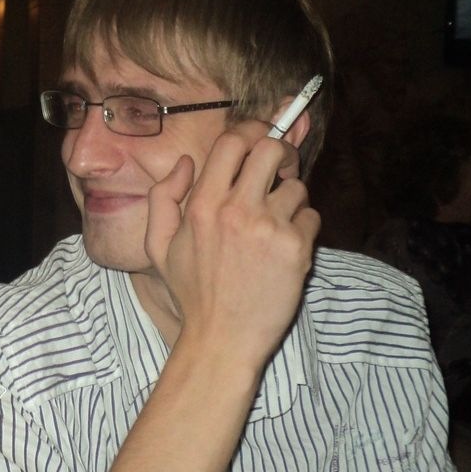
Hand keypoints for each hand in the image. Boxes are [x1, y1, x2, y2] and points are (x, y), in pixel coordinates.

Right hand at [145, 120, 319, 369]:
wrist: (222, 340)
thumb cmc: (191, 293)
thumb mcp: (158, 246)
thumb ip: (162, 197)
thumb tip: (187, 162)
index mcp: (202, 204)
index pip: (232, 141)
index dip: (250, 131)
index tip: (258, 140)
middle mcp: (236, 210)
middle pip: (271, 148)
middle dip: (280, 152)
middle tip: (279, 168)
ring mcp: (269, 228)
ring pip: (296, 185)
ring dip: (290, 198)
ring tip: (277, 223)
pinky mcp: (296, 249)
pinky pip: (312, 217)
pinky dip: (304, 227)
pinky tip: (286, 247)